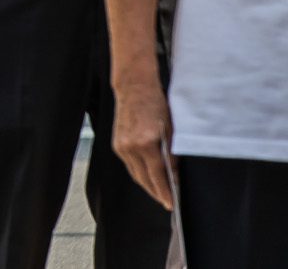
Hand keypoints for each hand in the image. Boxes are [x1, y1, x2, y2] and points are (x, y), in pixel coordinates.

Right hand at [110, 78, 173, 208]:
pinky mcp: (117, 144)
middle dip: (156, 192)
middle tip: (167, 202)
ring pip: (135, 174)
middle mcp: (130, 147)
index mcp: (146, 143)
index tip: (171, 204)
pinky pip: (130, 165)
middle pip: (143, 179)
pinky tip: (148, 176)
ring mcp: (121, 146)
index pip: (157, 176)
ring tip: (159, 192)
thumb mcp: (170, 130)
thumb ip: (172, 154)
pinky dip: (140, 173)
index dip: (165, 192)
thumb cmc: (155, 104)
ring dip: (147, 184)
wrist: (134, 88)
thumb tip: (175, 174)